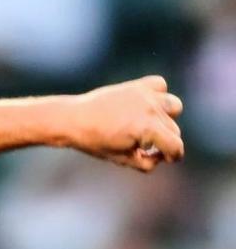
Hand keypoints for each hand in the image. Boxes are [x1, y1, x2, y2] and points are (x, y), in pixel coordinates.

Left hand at [67, 75, 183, 171]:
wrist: (73, 119)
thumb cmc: (95, 142)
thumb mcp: (123, 159)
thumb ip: (147, 163)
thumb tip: (161, 156)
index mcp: (148, 129)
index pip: (176, 146)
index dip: (173, 157)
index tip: (165, 159)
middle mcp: (151, 109)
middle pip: (173, 129)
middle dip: (164, 141)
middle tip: (144, 146)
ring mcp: (145, 95)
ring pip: (173, 106)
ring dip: (167, 118)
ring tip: (149, 125)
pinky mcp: (137, 85)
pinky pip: (160, 85)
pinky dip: (158, 95)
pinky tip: (145, 105)